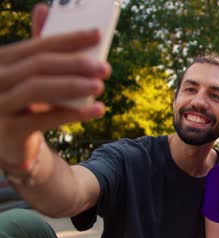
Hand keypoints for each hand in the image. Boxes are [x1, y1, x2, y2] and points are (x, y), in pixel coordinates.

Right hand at [0, 3, 110, 180]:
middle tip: (104, 67)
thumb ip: (41, 47)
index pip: (38, 45)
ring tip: (100, 86)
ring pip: (37, 89)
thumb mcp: (33, 74)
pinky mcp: (8, 129)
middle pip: (38, 65)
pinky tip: (97, 109)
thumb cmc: (27, 101)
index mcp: (2, 60)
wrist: (12, 141)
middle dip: (75, 64)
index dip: (69, 39)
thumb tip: (43, 8)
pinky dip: (73, 113)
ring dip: (73, 85)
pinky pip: (43, 119)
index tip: (98, 34)